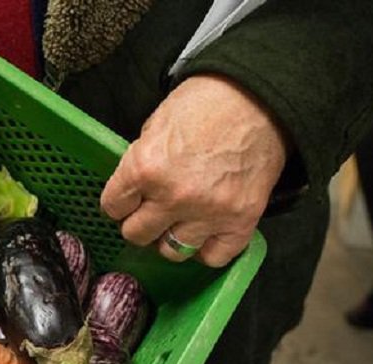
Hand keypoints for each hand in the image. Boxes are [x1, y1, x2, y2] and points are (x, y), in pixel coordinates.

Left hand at [100, 74, 288, 266]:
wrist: (260, 98)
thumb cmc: (206, 103)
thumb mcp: (155, 126)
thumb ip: (140, 163)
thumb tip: (132, 189)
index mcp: (144, 168)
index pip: (112, 207)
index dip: (119, 202)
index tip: (128, 200)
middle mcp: (173, 197)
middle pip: (136, 235)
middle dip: (140, 222)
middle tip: (152, 211)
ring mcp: (208, 213)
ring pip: (171, 251)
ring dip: (171, 237)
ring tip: (179, 221)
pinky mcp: (240, 222)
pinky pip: (213, 256)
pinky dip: (207, 248)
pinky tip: (205, 231)